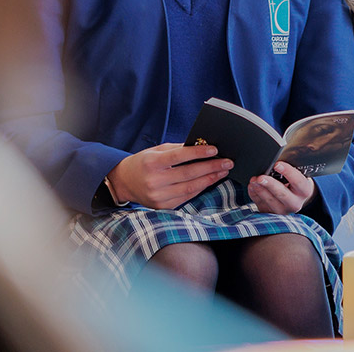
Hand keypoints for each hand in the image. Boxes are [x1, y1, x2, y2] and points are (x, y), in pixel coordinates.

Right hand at [107, 143, 232, 209]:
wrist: (125, 183)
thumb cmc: (143, 163)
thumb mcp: (156, 151)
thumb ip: (177, 149)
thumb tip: (202, 147)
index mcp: (152, 163)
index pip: (179, 157)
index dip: (198, 153)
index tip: (215, 149)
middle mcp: (155, 181)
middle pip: (189, 174)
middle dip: (211, 167)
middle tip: (228, 162)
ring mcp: (159, 196)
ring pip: (191, 188)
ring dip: (210, 179)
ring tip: (223, 171)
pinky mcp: (163, 206)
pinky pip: (187, 197)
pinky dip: (200, 188)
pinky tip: (210, 181)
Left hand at [248, 161, 316, 213]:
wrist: (293, 197)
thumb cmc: (294, 181)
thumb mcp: (297, 173)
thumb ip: (290, 167)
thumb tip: (278, 156)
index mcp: (304, 191)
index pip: (298, 181)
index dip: (288, 172)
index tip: (277, 164)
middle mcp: (295, 203)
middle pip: (283, 194)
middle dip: (270, 185)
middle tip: (261, 177)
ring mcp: (283, 210)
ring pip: (270, 201)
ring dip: (260, 189)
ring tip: (254, 180)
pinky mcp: (271, 213)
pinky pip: (261, 205)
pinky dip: (255, 195)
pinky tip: (252, 186)